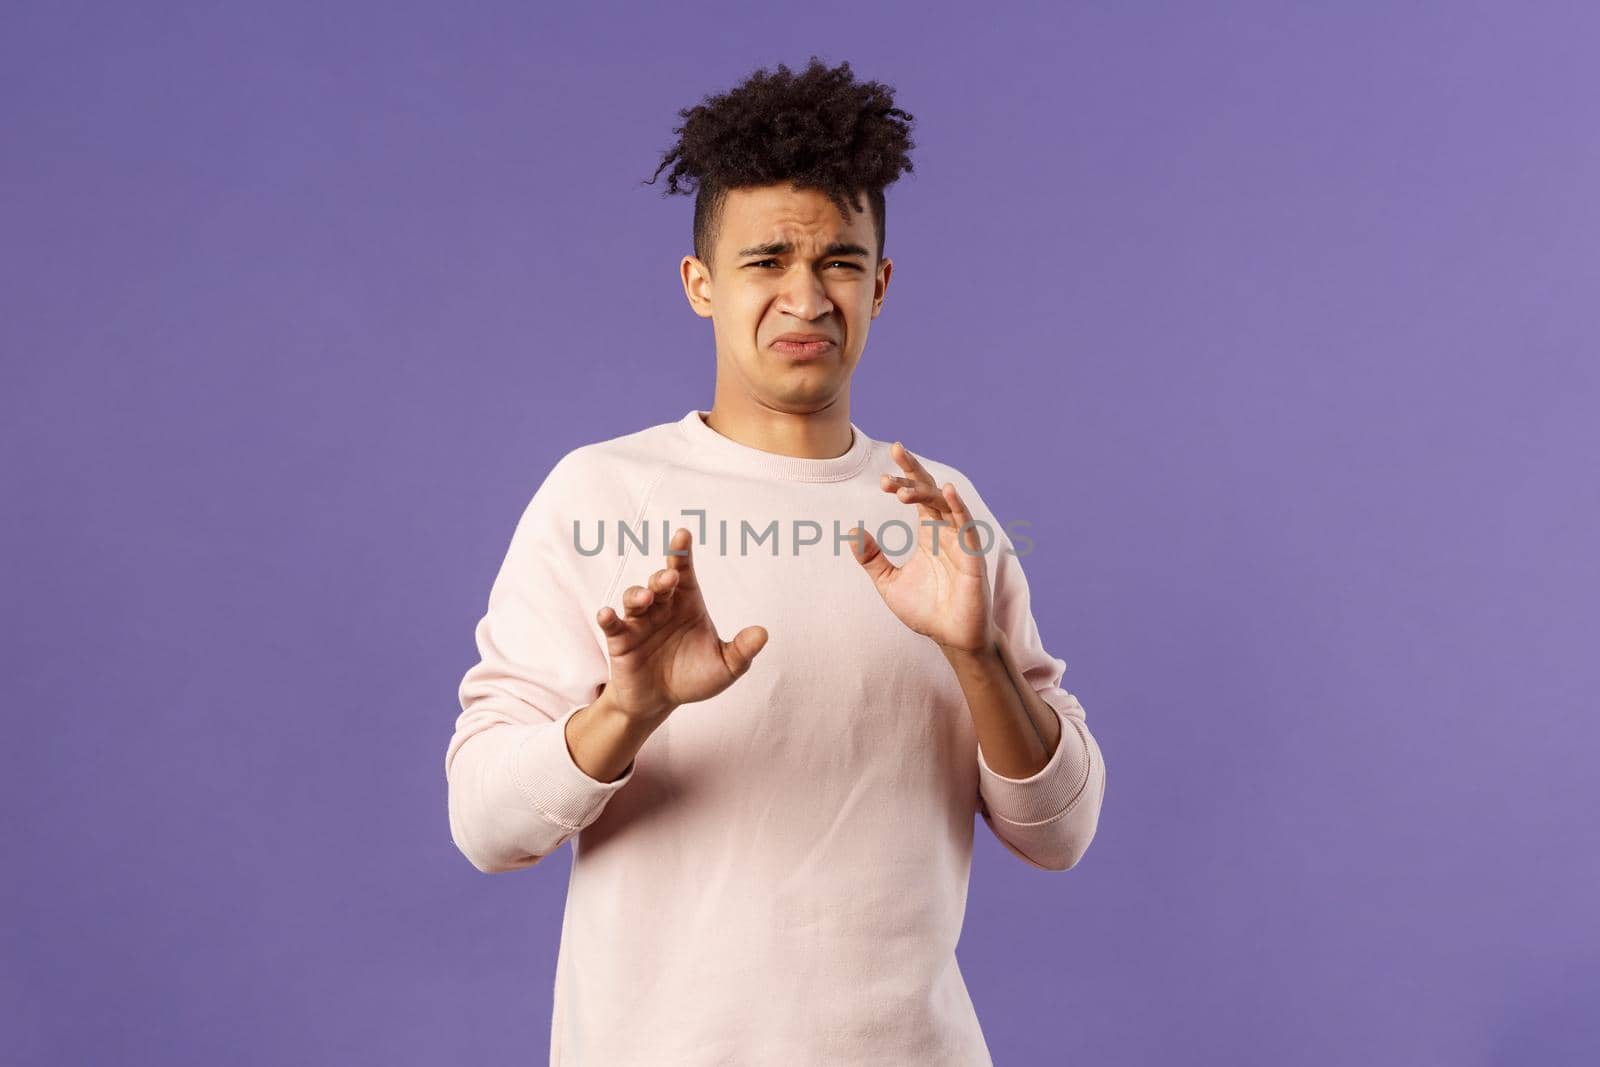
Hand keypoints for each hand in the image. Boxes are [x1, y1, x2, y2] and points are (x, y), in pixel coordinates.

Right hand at [595, 527, 768, 722]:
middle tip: (671, 576)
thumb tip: (763, 633)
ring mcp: (639, 622)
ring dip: (638, 594)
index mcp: (687, 604)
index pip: (685, 572)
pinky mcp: (620, 641)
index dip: (682, 553)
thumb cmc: (693, 677)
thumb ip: (742, 651)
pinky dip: (607, 617)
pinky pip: (612, 625)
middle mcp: (662, 607)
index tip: (683, 534)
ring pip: (634, 598)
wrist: (660, 702)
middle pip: (660, 583)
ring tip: (646, 599)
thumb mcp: (724, 667)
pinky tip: (607, 614)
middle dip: (663, 576)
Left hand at [848, 441, 995, 653]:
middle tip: (890, 465)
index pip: (918, 495)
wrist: (951, 638)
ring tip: (902, 489)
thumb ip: (871, 558)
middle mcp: (946, 532)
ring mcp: (962, 543)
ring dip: (925, 493)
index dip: (905, 478)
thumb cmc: (925, 610)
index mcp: (929, 533)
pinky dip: (958, 508)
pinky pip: (968, 527)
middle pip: (931, 492)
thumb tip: (851, 532)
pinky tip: (948, 493)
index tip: (884, 469)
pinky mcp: (974, 558)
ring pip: (946, 505)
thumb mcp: (888, 583)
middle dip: (912, 476)